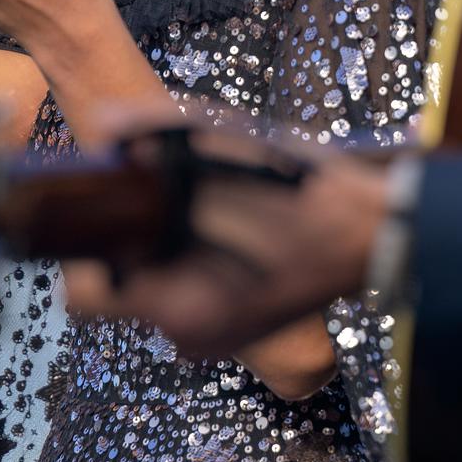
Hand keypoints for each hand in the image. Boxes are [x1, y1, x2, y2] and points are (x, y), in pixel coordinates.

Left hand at [58, 119, 390, 359]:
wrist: (379, 233)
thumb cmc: (307, 193)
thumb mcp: (231, 144)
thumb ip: (159, 129)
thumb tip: (103, 124)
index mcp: (180, 304)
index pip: (83, 291)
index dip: (82, 239)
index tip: (99, 197)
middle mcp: (188, 334)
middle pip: (119, 281)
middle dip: (126, 232)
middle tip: (149, 187)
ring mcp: (210, 337)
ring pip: (151, 282)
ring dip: (159, 240)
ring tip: (199, 201)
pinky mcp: (228, 325)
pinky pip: (182, 288)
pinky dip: (187, 254)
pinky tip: (221, 223)